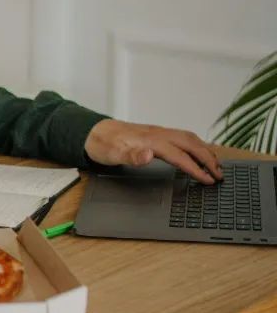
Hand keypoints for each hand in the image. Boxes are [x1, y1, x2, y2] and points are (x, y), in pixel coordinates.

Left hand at [85, 119, 222, 184]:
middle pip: (191, 144)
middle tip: (220, 175)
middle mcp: (158, 134)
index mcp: (151, 141)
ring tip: (215, 164)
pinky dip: (195, 145)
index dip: (196, 169)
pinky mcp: (155, 134)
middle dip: (208, 159)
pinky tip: (196, 152)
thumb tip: (148, 155)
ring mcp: (158, 132)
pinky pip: (182, 137)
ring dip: (205, 150)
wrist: (93, 132)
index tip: (208, 180)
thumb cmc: (102, 145)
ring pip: (189, 138)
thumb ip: (131, 155)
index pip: (180, 156)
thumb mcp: (112, 154)